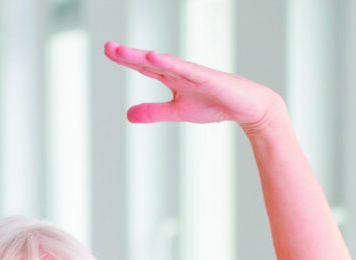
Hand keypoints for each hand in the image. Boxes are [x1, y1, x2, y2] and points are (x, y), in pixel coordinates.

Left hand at [103, 43, 281, 130]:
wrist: (246, 107)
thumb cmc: (213, 104)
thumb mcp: (177, 112)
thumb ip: (153, 112)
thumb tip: (127, 115)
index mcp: (171, 78)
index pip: (144, 67)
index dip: (126, 59)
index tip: (108, 50)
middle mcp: (179, 71)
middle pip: (149, 62)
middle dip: (129, 55)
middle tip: (109, 47)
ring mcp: (193, 73)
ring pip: (164, 63)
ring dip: (144, 57)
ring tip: (123, 52)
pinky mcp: (207, 78)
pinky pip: (185, 70)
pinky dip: (169, 63)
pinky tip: (155, 57)